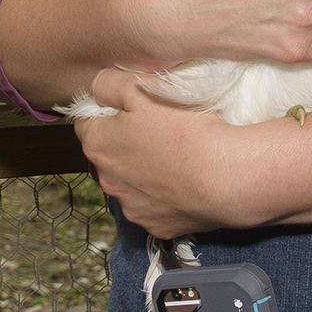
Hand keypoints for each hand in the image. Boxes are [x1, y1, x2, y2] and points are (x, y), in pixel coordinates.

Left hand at [74, 69, 274, 238]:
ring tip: (174, 158)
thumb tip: (95, 87)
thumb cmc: (183, 129)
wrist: (225, 176)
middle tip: (156, 130)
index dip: (107, 113)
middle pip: (108, 156)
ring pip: (129, 184)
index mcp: (98, 145)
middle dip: (124, 144)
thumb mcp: (142, 89)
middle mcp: (107, 181)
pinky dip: (163, 196)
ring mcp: (131, 208)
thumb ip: (109, 85)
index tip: (131, 109)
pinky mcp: (156, 227)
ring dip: (142, 172)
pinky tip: (184, 182)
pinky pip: (153, 207)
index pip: (86, 124)